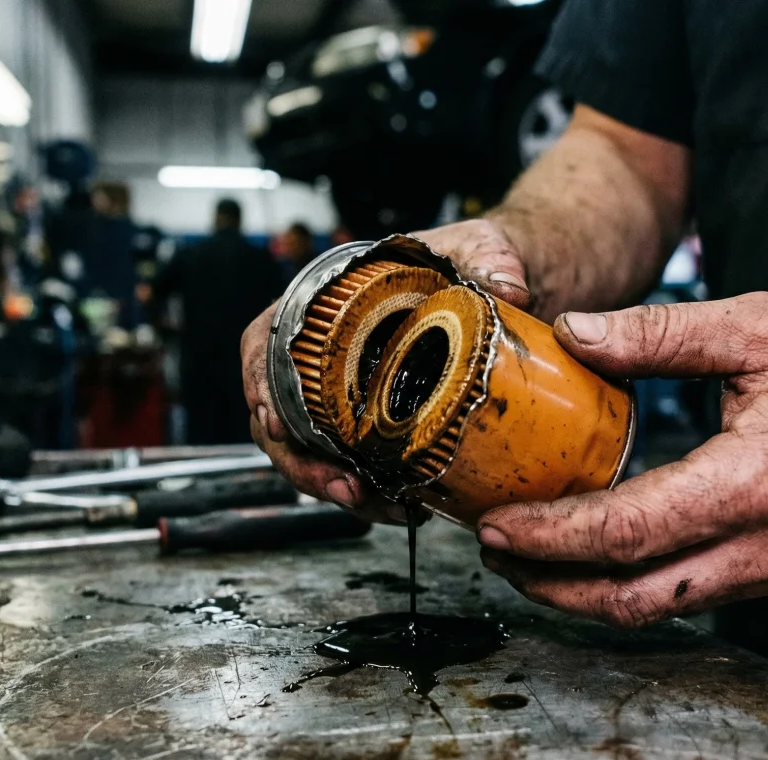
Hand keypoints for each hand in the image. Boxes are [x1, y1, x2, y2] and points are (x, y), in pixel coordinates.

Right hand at [241, 218, 531, 521]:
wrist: (501, 280)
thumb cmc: (468, 254)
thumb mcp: (478, 246)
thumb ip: (489, 258)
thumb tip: (508, 288)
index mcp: (327, 302)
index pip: (265, 342)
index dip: (258, 383)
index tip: (272, 421)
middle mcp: (327, 353)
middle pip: (281, 415)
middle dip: (302, 462)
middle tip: (344, 488)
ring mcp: (347, 392)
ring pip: (313, 450)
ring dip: (335, 486)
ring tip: (376, 505)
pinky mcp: (377, 421)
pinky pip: (355, 463)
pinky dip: (372, 490)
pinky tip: (403, 505)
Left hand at [477, 292, 767, 625]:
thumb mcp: (760, 325)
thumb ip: (661, 333)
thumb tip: (576, 332)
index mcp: (757, 481)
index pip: (628, 531)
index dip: (551, 535)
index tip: (496, 524)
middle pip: (633, 598)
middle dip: (552, 584)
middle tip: (496, 550)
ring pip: (663, 609)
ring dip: (588, 594)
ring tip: (532, 557)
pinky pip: (695, 595)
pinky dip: (635, 584)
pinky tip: (602, 552)